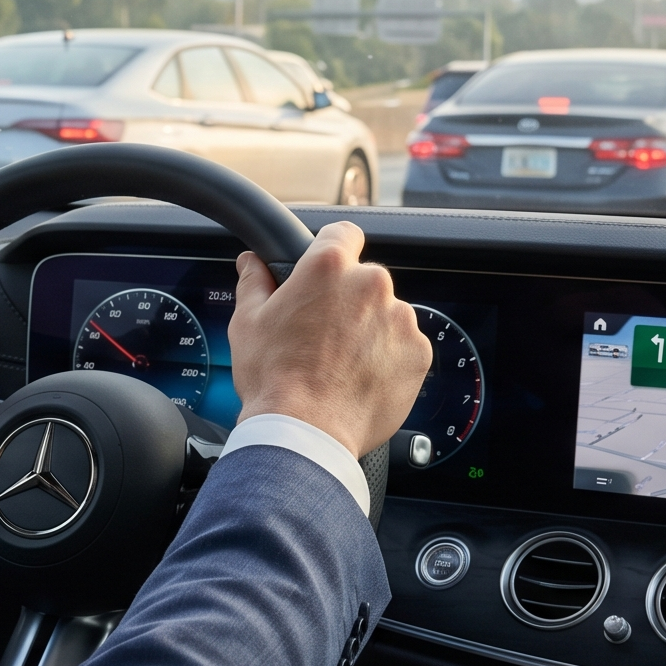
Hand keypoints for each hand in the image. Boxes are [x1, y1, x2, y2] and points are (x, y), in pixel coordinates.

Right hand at [228, 222, 429, 456]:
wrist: (305, 432)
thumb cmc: (274, 378)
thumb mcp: (248, 323)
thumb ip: (254, 282)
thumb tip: (251, 263)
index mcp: (329, 267)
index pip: (343, 233)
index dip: (333, 248)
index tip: (329, 268)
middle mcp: (371, 285)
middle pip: (365, 279)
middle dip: (349, 300)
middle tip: (324, 333)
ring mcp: (399, 319)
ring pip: (387, 314)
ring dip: (371, 330)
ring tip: (342, 363)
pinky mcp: (418, 353)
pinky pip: (405, 346)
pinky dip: (389, 358)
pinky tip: (361, 378)